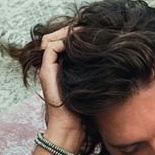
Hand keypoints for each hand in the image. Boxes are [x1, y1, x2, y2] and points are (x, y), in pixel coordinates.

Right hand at [38, 26, 84, 148]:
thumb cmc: (83, 110)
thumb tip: (108, 60)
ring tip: (83, 31)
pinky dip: (63, 41)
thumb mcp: (90, 86)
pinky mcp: (46, 72)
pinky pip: (50, 48)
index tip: (90, 33)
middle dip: (70, 30)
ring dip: (66, 33)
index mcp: (60, 68)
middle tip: (87, 28)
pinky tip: (77, 42)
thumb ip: (92, 73)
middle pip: (55, 38)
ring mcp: (47, 69)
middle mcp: (51, 67)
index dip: (73, 36)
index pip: (61, 43)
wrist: (70, 126)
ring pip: (51, 39)